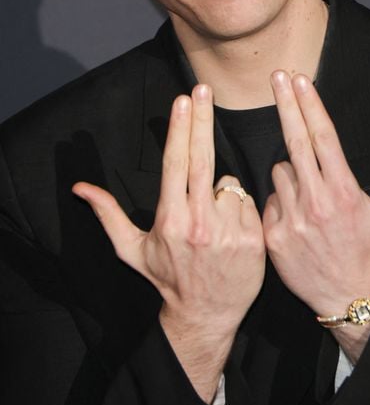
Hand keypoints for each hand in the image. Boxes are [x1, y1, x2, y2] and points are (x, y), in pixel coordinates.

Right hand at [73, 84, 264, 399]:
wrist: (207, 315)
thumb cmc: (168, 279)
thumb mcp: (132, 250)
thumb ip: (108, 215)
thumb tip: (80, 189)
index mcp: (170, 219)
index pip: (176, 163)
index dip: (180, 128)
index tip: (183, 99)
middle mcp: (199, 222)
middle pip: (203, 158)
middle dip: (202, 119)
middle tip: (203, 89)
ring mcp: (229, 230)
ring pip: (229, 183)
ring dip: (222, 188)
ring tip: (213, 216)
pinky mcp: (254, 238)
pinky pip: (248, 202)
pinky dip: (240, 205)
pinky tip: (231, 226)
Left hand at [263, 71, 369, 320]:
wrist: (347, 296)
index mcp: (344, 191)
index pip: (324, 137)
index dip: (310, 105)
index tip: (300, 80)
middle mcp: (316, 201)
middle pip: (295, 141)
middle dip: (286, 103)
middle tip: (277, 75)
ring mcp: (292, 218)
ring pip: (280, 170)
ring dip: (291, 169)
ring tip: (310, 192)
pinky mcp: (273, 234)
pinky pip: (269, 198)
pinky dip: (280, 197)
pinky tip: (297, 213)